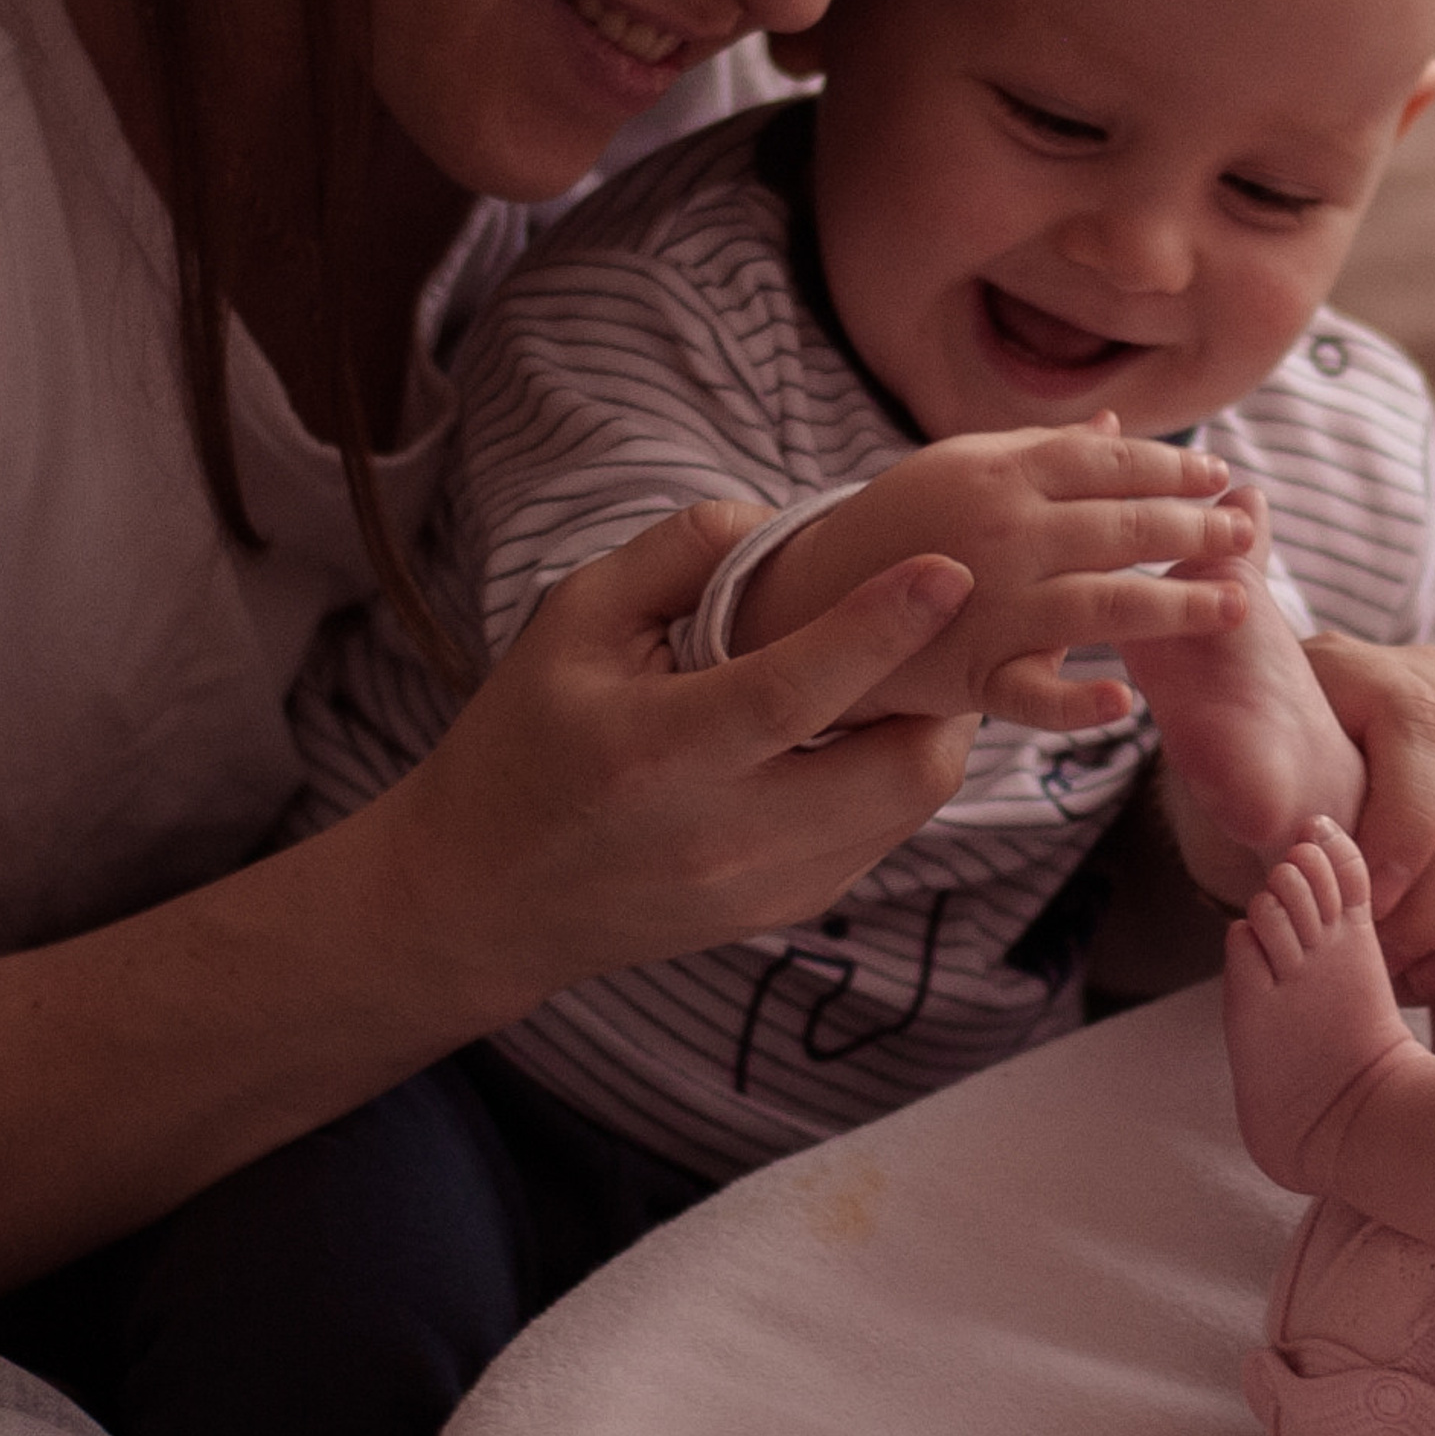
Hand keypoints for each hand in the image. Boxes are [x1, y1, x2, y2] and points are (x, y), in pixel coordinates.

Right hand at [387, 499, 984, 1008]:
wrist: (485, 898)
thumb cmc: (526, 740)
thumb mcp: (574, 619)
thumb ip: (682, 552)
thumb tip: (790, 525)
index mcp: (662, 754)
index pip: (798, 692)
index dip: (883, 628)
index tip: (949, 569)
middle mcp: (727, 836)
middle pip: (903, 770)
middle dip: (946, 689)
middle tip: (942, 623)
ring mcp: (767, 888)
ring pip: (913, 806)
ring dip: (929, 730)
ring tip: (903, 669)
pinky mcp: (789, 910)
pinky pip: (884, 833)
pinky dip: (895, 773)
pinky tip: (860, 730)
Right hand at [735, 421, 1256, 729]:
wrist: (805, 599)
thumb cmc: (898, 525)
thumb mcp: (960, 467)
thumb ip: (1042, 451)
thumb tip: (1121, 430)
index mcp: (998, 473)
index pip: (1109, 465)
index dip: (1173, 468)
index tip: (1221, 476)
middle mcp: (1000, 534)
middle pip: (1119, 527)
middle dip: (1194, 529)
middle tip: (1248, 534)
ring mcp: (986, 606)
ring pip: (1098, 604)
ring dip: (1173, 606)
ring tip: (1235, 605)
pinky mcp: (968, 675)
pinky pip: (1029, 693)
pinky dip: (1076, 703)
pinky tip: (1124, 702)